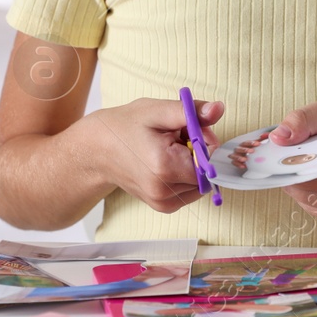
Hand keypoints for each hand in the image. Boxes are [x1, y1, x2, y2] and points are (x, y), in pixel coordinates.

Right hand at [78, 97, 223, 213]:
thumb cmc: (125, 127)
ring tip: (168, 148)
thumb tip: (219, 109)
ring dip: (192, 163)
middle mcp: (165, 192)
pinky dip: (185, 174)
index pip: (210, 158)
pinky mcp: (164, 207)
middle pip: (207, 170)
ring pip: (200, 180)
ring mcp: (164, 203)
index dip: (205, 139)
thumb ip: (191, 111)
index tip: (188, 127)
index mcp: (164, 168)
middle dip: (199, 150)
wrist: (97, 150)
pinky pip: (191, 189)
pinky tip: (166, 161)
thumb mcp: (157, 111)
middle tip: (175, 135)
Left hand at [269, 96, 316, 223]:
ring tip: (314, 156)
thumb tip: (278, 137)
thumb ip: (307, 118)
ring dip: (295, 175)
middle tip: (297, 145)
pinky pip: (307, 202)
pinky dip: (305, 187)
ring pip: (296, 193)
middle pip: (292, 179)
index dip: (280, 154)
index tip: (275, 143)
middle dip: (287, 163)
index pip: (294, 164)